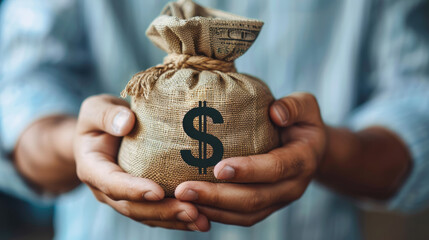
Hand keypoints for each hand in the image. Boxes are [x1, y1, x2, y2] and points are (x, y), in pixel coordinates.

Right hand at [74, 94, 209, 230]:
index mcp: (93, 168)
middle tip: (192, 212)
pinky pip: (157, 214)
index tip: (157, 192)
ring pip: (148, 216)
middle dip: (162, 211)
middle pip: (133, 208)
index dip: (134, 190)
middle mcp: (106, 190)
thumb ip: (106, 114)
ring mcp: (123, 198)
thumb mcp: (96, 108)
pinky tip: (201, 218)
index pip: (112, 183)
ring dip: (175, 221)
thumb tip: (126, 123)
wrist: (100, 133)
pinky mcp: (139, 199)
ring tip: (202, 221)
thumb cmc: (100, 118)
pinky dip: (177, 218)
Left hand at [175, 93, 326, 225]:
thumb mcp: (305, 106)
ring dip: (212, 209)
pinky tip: (192, 206)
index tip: (218, 168)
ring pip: (245, 214)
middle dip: (217, 196)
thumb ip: (294, 106)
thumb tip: (275, 113)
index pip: (276, 168)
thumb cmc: (300, 122)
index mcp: (302, 160)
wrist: (309, 149)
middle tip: (184, 189)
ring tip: (181, 200)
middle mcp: (292, 186)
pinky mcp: (265, 207)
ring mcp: (278, 200)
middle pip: (255, 198)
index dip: (248, 170)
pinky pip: (241, 218)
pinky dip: (216, 215)